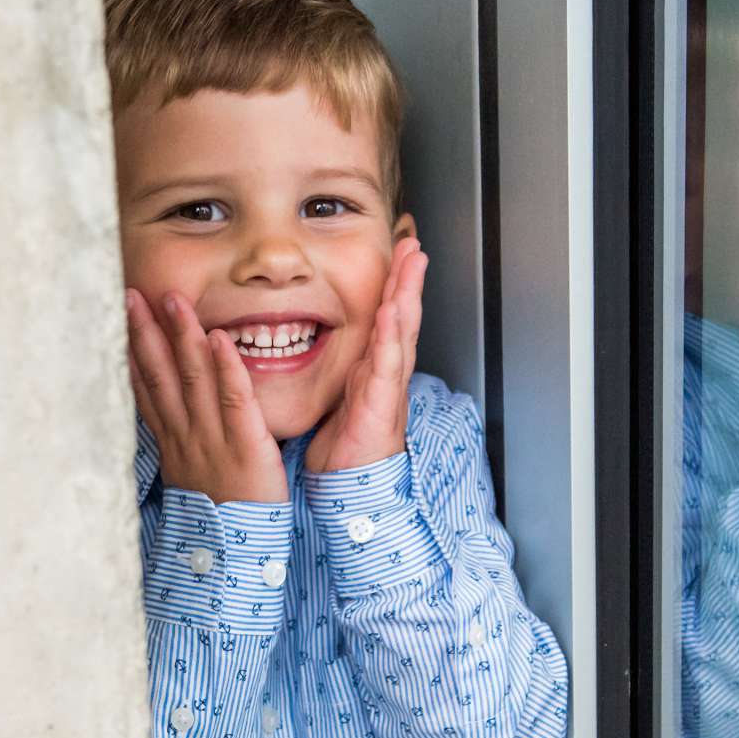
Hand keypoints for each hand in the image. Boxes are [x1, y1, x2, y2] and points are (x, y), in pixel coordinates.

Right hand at [125, 288, 288, 503]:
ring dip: (182, 337)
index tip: (118, 319)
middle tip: (131, 294)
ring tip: (174, 301)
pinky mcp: (245, 444)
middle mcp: (186, 434)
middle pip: (160, 376)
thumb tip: (167, 415)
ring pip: (193, 379)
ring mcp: (212, 438)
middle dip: (144, 333)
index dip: (131, 351)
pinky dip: (226, 368)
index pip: (146, 387)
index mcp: (172, 441)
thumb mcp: (187, 476)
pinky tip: (218, 339)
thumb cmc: (217, 514)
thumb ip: (180, 441)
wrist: (234, 555)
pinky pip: (233, 400)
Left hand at [306, 237, 426, 474]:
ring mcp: (387, 391)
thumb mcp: (340, 401)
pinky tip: (391, 311)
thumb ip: (340, 374)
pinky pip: (386, 368)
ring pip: (400, 335)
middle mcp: (386, 377)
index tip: (396, 255)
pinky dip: (389, 337)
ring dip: (406, 296)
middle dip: (408, 280)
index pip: (387, 322)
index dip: (393, 288)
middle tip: (413, 244)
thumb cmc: (345, 453)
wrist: (350, 493)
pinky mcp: (380, 408)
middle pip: (402, 319)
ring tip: (411, 263)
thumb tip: (325, 347)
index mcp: (374, 373)